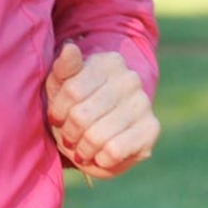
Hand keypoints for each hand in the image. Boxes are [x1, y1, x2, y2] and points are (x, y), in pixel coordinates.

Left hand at [45, 42, 159, 179]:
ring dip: (83, 150)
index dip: (58, 111)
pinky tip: (100, 155)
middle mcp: (130, 79)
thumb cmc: (76, 105)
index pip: (71, 91)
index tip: (56, 118)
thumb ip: (64, 67)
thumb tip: (69, 47)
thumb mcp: (61, 85)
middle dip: (69, 133)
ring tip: (82, 149)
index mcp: (108, 62)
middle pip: (82, 116)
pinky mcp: (151, 130)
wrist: (104, 129)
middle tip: (69, 137)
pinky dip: (101, 159)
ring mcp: (143, 103)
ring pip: (96, 136)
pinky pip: (114, 151)